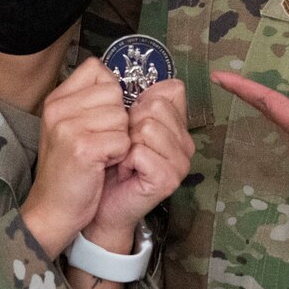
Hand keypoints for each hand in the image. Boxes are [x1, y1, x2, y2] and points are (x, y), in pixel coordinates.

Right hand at [21, 59, 131, 257]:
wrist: (53, 209)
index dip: (110, 93)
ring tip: (99, 155)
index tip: (100, 118)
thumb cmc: (69, 170)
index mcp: (56, 100)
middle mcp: (58, 108)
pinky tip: (101, 166)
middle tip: (99, 143)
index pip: (96, 69)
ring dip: (119, 140)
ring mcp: (68, 127)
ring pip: (122, 117)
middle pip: (115, 93)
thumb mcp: (69, 128)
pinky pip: (123, 140)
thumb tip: (119, 83)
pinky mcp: (83, 148)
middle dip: (117, 120)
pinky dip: (119, 156)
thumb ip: (88, 102)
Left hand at [86, 80, 193, 250]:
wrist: (102, 205)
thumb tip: (148, 83)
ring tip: (125, 159)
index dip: (143, 101)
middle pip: (156, 106)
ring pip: (148, 127)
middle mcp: (186, 143)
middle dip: (130, 123)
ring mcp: (181, 162)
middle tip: (125, 146)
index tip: (132, 124)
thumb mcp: (125, 125)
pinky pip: (140, 152)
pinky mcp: (169, 179)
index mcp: (179, 126)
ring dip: (126, 143)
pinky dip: (125, 160)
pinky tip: (126, 172)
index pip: (172, 90)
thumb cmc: (111, 164)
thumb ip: (139, 102)